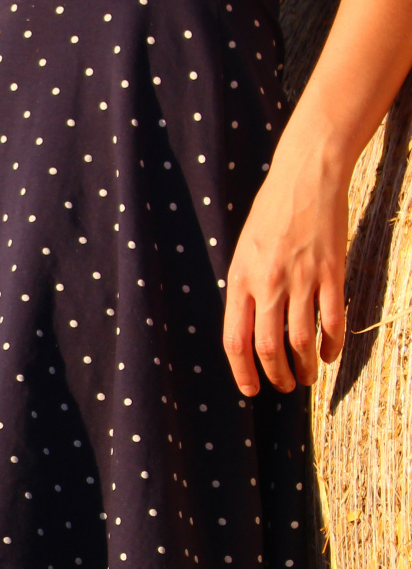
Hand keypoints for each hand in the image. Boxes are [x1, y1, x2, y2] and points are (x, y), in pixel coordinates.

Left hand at [222, 136, 350, 395]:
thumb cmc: (270, 213)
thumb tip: (248, 325)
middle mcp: (268, 285)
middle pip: (268, 347)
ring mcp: (302, 280)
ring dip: (304, 367)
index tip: (251, 390)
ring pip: (301, 340)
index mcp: (240, 280)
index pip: (235, 340)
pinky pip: (332, 320)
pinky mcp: (332, 273)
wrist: (305, 178)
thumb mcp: (244, 251)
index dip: (242, 371)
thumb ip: (245, 288)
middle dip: (275, 375)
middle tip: (284, 387)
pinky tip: (329, 356)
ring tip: (307, 379)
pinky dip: (331, 345)